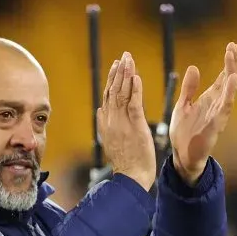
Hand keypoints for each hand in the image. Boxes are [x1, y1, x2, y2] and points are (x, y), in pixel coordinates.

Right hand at [97, 52, 156, 190]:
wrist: (131, 178)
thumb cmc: (126, 163)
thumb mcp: (112, 141)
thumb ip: (106, 124)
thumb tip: (99, 111)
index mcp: (107, 124)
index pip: (108, 97)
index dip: (112, 80)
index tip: (116, 66)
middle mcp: (112, 121)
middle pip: (113, 91)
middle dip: (119, 72)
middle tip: (124, 56)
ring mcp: (123, 124)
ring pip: (122, 94)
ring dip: (126, 75)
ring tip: (129, 60)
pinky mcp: (135, 127)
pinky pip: (134, 105)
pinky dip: (135, 90)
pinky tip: (136, 77)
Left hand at [169, 43, 236, 184]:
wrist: (182, 157)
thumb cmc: (184, 133)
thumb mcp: (183, 105)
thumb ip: (189, 88)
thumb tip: (194, 67)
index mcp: (209, 99)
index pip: (222, 77)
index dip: (228, 62)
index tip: (231, 45)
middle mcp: (217, 105)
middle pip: (228, 81)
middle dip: (232, 64)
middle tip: (232, 47)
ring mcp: (217, 115)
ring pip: (229, 93)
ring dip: (232, 77)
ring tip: (233, 61)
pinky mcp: (215, 126)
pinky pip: (224, 109)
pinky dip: (229, 95)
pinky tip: (231, 83)